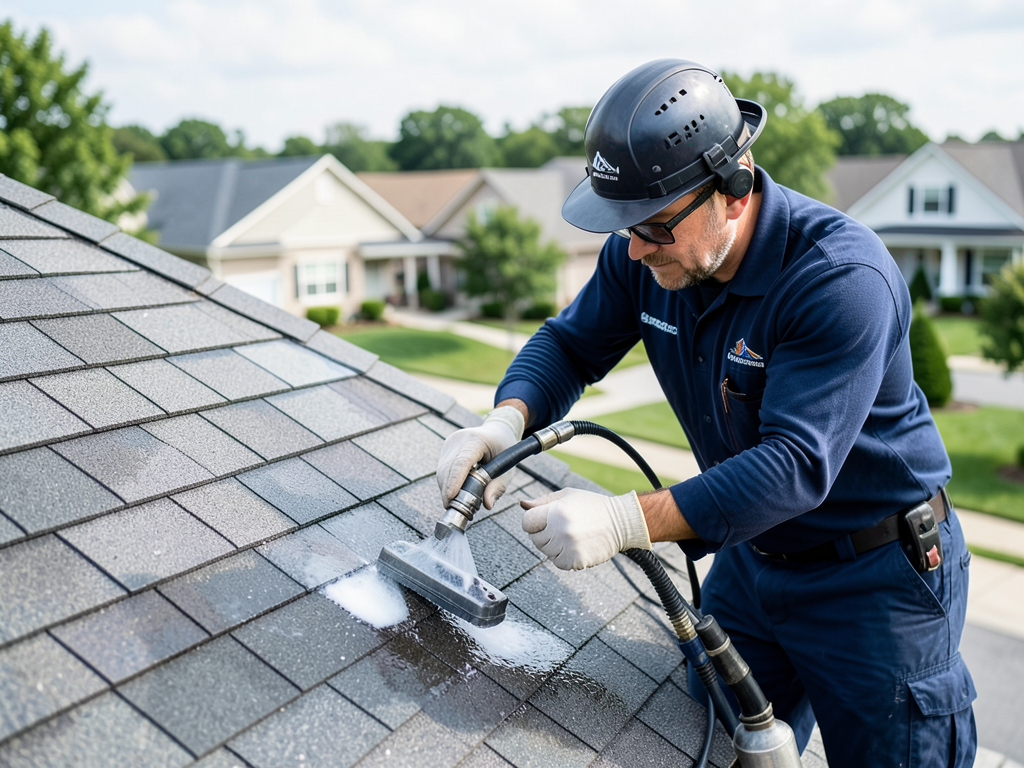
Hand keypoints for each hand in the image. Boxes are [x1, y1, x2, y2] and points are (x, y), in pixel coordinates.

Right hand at [436, 406, 524, 508]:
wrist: (498, 431)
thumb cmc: (504, 449)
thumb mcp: (507, 468)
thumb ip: (498, 487)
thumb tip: (487, 505)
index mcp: (477, 440)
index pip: (462, 462)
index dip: (455, 480)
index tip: (450, 498)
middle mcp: (460, 439)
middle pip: (449, 468)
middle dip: (448, 490)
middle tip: (452, 508)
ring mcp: (451, 442)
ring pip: (442, 470)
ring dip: (446, 487)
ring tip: (454, 503)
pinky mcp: (446, 448)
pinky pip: (443, 469)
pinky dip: (447, 482)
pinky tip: (453, 492)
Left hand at [520, 488, 650, 569]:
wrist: (621, 522)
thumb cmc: (593, 506)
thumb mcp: (567, 496)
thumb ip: (542, 501)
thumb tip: (522, 504)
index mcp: (555, 511)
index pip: (527, 522)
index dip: (534, 520)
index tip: (545, 520)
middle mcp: (560, 530)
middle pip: (535, 538)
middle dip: (544, 533)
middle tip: (562, 527)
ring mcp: (568, 547)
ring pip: (545, 551)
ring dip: (554, 546)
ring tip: (571, 535)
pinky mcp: (576, 561)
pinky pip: (558, 562)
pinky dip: (563, 557)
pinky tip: (576, 546)